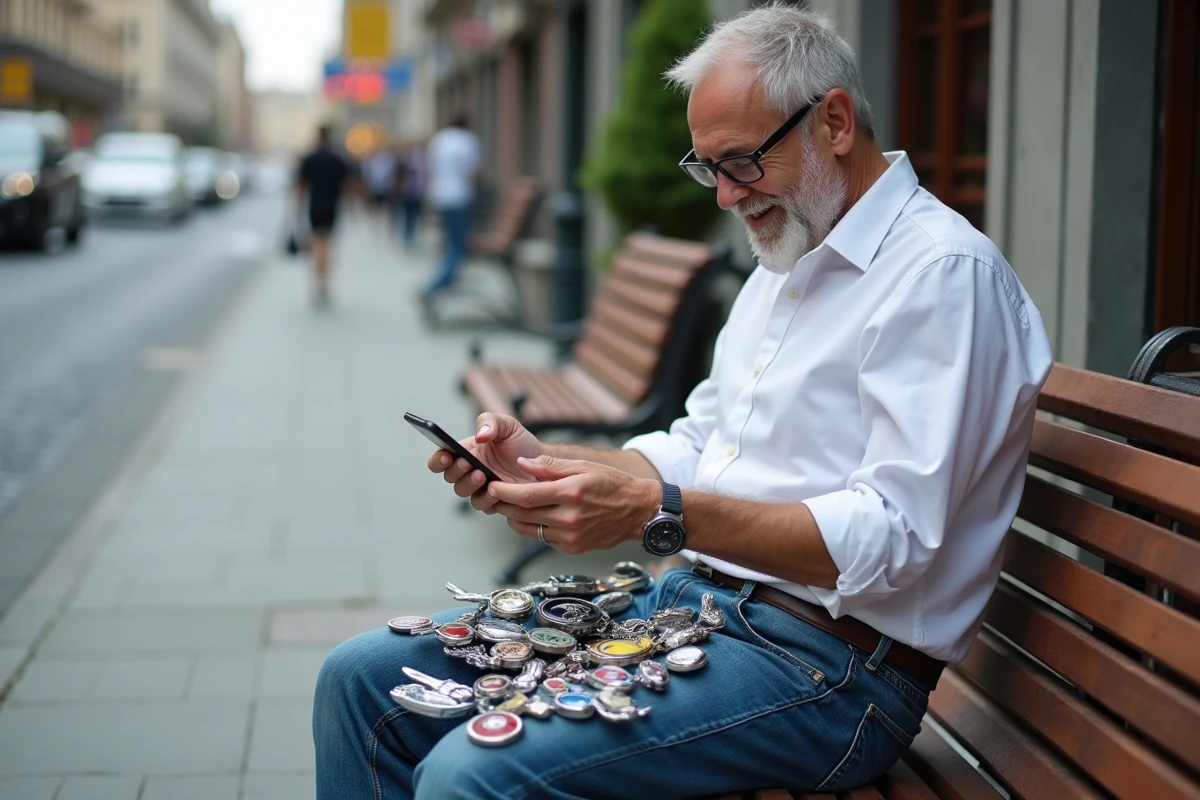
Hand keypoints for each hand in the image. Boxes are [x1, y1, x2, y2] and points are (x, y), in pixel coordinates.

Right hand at [427, 412, 542, 508]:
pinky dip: (486, 499)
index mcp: (466, 451)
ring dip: (469, 485)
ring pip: (463, 492)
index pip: (441, 458)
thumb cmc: (520, 442)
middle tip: (468, 464)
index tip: (447, 456)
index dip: (438, 459)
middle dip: (456, 470)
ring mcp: (480, 487)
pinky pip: (482, 505)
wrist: (543, 461)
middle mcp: (469, 470)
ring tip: (482, 475)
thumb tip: (479, 437)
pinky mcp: (493, 500)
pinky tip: (496, 490)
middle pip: (449, 476)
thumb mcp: (507, 425)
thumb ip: (490, 422)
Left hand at [485, 455, 660, 554]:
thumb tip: (521, 464)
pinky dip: (534, 528)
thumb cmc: (612, 484)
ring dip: (514, 519)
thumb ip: (550, 465)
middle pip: (522, 514)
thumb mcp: (583, 466)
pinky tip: (536, 517)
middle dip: (503, 505)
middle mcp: (569, 517)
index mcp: (571, 492)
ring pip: (529, 530)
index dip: (504, 492)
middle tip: (494, 496)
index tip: (492, 486)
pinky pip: (543, 539)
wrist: (638, 511)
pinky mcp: (573, 548)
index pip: (526, 495)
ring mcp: (571, 536)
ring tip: (511, 507)